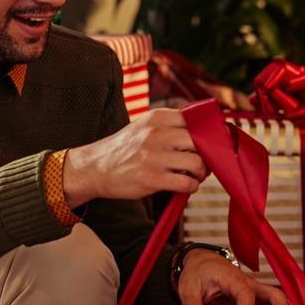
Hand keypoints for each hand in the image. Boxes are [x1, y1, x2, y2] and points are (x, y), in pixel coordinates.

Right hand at [61, 109, 204, 205]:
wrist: (95, 168)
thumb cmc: (124, 149)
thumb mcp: (144, 127)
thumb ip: (170, 125)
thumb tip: (205, 132)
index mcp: (157, 118)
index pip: (196, 120)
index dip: (208, 133)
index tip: (209, 143)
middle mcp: (157, 134)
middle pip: (201, 141)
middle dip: (208, 154)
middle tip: (203, 162)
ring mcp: (155, 156)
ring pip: (197, 163)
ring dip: (201, 173)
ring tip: (194, 175)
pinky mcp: (152, 178)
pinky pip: (187, 183)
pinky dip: (191, 186)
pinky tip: (185, 185)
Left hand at [177, 249, 296, 304]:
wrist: (204, 264)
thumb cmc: (198, 273)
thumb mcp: (189, 287)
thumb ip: (190, 304)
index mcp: (232, 277)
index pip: (244, 292)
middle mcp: (248, 284)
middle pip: (271, 293)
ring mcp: (254, 292)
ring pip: (275, 301)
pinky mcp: (254, 301)